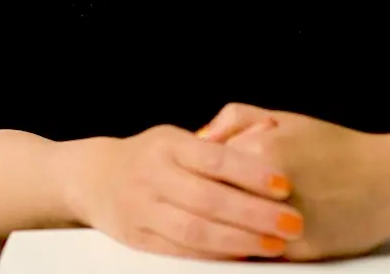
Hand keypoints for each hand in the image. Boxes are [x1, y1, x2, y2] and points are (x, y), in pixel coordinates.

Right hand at [62, 123, 307, 259]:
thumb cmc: (152, 156)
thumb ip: (222, 138)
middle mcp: (153, 175)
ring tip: (276, 245)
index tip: (285, 185)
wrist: (95, 178)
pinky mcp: (139, 239)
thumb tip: (271, 133)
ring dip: (240, 241)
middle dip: (255, 214)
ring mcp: (143, 209)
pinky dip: (214, 257)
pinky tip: (243, 256)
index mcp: (168, 145)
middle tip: (293, 222)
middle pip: (208, 199)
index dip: (251, 172)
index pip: (214, 158)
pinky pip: (180, 251)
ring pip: (195, 231)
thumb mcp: (179, 137)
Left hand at [198, 103, 389, 260]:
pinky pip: (259, 252)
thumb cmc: (339, 149)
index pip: (204, 165)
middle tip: (191, 207)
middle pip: (214, 201)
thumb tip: (199, 137)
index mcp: (263, 148)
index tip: (188, 178)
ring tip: (212, 227)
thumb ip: (237, 120)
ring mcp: (285, 220)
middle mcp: (270, 185)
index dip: (194, 173)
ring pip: (232, 231)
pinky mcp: (301, 250)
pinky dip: (248, 247)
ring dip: (220, 231)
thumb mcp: (288, 118)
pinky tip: (246, 240)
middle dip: (203, 205)